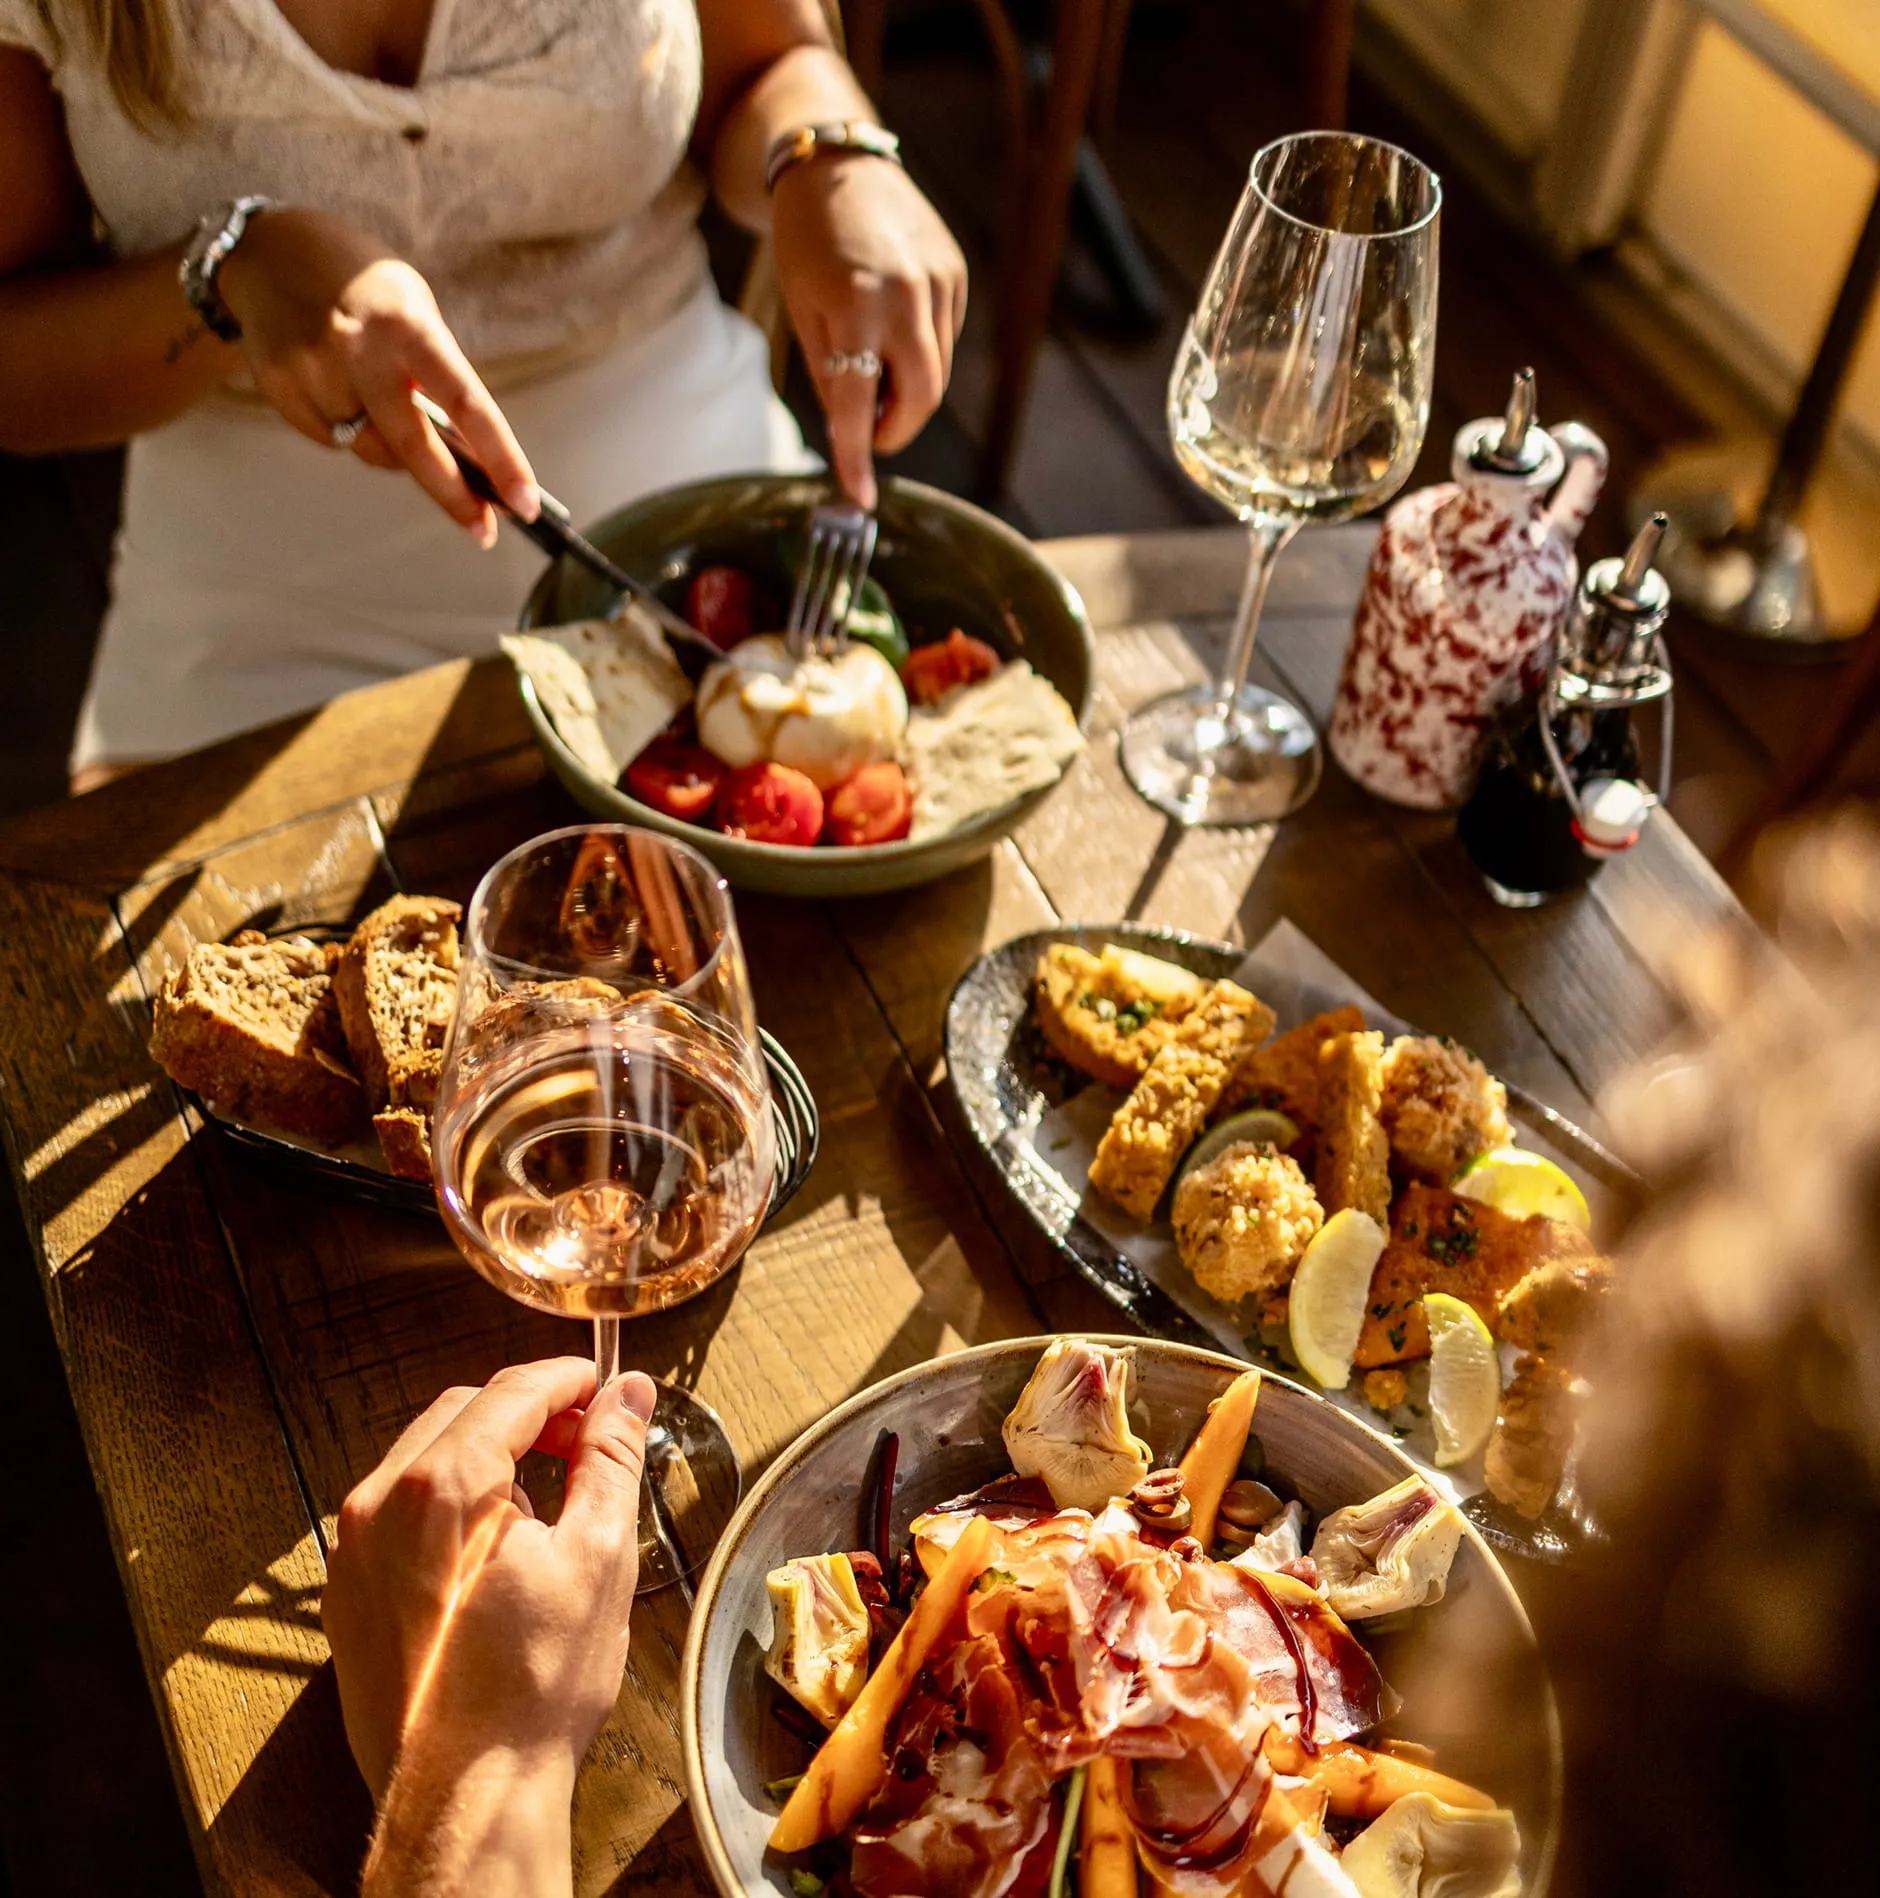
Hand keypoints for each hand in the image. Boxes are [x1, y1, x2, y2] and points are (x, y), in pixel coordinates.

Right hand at [216, 206, 537, 542]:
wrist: (268, 248)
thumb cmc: (364, 285)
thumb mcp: (415, 308)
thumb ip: (436, 375)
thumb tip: (465, 455)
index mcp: (406, 325)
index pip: (467, 403)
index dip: (501, 458)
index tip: (525, 503)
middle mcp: (358, 351)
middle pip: (413, 447)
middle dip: (454, 496)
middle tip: (483, 529)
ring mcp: (312, 371)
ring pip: (370, 450)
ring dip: (392, 448)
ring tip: (381, 402)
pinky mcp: (279, 388)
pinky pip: (331, 438)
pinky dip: (347, 429)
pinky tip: (338, 389)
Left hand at [322, 1357, 654, 1800]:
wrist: (467, 1796)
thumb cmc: (533, 1687)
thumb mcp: (598, 1555)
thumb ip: (611, 1459)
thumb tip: (627, 1395)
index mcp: (439, 1486)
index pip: (510, 1392)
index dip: (567, 1381)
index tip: (603, 1389)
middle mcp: (377, 1506)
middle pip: (462, 1414)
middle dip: (528, 1414)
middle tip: (586, 1440)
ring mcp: (353, 1553)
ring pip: (425, 1460)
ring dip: (488, 1456)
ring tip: (547, 1500)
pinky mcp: (348, 1596)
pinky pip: (399, 1514)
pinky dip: (450, 1503)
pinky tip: (497, 1549)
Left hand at [770, 156, 966, 507]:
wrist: (835, 163)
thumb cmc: (805, 242)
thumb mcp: (803, 312)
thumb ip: (831, 378)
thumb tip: (854, 435)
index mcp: (856, 305)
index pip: (860, 405)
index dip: (858, 457)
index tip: (858, 497)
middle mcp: (906, 294)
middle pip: (922, 398)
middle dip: (896, 428)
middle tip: (869, 430)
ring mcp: (939, 281)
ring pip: (937, 373)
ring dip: (907, 391)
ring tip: (873, 369)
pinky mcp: (955, 273)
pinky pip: (944, 338)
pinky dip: (920, 352)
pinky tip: (892, 325)